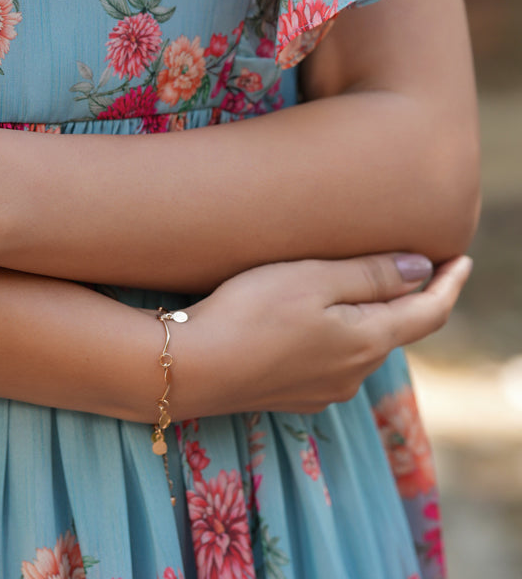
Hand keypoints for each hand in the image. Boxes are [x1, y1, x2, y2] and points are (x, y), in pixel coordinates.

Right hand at [166, 252, 471, 420]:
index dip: (449, 283)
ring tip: (355, 282)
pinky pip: (332, 359)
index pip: (428, 313)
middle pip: (395, 329)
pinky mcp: (294, 394)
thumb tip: (421, 268)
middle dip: (407, 297)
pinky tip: (312, 317)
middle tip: (409, 260)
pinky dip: (338, 333)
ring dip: (368, 315)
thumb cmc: (250, 312)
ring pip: (361, 345)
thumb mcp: (312, 278)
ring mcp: (323, 390)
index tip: (461, 258)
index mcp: (367, 341)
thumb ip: (370, 274)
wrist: (192, 367)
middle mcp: (354, 374)